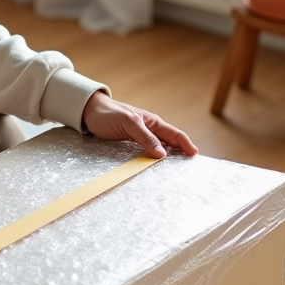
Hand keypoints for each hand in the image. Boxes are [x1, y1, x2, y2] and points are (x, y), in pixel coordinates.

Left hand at [81, 92, 198, 158]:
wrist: (89, 112)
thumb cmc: (109, 113)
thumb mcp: (128, 123)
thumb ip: (145, 137)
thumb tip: (162, 154)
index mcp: (153, 122)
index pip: (175, 134)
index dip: (187, 144)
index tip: (195, 156)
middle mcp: (150, 130)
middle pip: (170, 144)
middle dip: (181, 154)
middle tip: (188, 169)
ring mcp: (141, 137)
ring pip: (159, 150)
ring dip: (167, 159)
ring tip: (174, 172)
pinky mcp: (131, 144)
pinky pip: (146, 153)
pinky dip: (152, 161)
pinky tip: (153, 169)